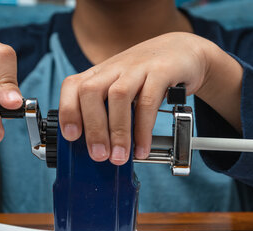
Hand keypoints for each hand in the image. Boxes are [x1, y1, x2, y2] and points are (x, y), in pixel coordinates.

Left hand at [58, 32, 242, 164]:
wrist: (184, 52)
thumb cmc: (149, 77)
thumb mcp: (124, 89)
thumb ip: (111, 114)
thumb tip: (99, 149)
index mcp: (101, 73)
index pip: (73, 86)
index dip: (68, 111)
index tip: (71, 137)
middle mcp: (115, 68)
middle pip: (90, 91)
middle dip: (92, 128)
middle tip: (99, 155)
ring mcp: (137, 67)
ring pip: (118, 95)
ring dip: (117, 131)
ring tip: (120, 156)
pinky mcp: (161, 71)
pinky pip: (149, 101)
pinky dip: (143, 129)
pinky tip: (142, 147)